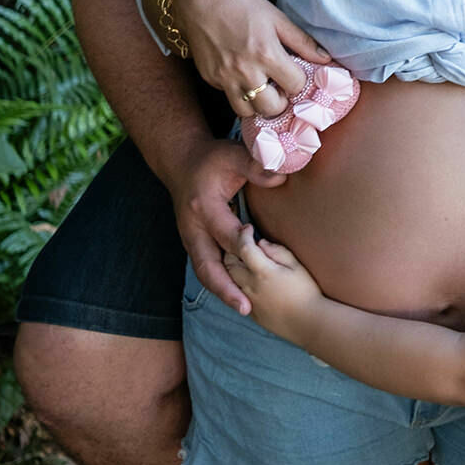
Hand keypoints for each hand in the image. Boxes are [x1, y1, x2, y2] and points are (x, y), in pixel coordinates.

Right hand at [165, 138, 287, 314]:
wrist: (182, 162)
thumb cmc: (212, 159)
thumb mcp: (233, 155)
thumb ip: (255, 167)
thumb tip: (281, 178)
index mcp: (203, 208)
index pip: (225, 234)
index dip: (243, 246)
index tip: (261, 258)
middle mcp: (193, 228)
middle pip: (207, 265)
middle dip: (225, 288)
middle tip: (246, 307)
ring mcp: (191, 238)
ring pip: (204, 271)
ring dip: (222, 291)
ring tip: (244, 309)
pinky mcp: (195, 242)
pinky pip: (206, 267)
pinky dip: (219, 283)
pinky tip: (237, 296)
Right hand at [178, 0, 332, 118]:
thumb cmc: (241, 3)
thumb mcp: (276, 17)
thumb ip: (302, 41)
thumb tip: (326, 59)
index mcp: (266, 54)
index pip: (296, 86)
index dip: (300, 81)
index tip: (296, 74)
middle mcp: (245, 71)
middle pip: (271, 108)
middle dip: (281, 101)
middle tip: (281, 88)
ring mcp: (224, 78)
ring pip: (247, 112)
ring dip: (258, 104)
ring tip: (263, 88)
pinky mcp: (209, 79)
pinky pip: (229, 97)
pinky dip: (239, 93)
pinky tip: (242, 76)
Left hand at [222, 221, 323, 340]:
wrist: (307, 322)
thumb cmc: (307, 291)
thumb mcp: (296, 266)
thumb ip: (277, 251)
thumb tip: (261, 243)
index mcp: (262, 272)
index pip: (244, 248)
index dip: (244, 234)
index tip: (249, 228)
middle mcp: (249, 286)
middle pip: (229, 263)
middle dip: (232, 250)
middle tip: (244, 243)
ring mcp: (248, 300)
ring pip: (229, 279)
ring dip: (233, 266)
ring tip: (245, 260)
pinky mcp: (250, 311)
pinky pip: (236, 293)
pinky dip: (238, 282)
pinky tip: (251, 280)